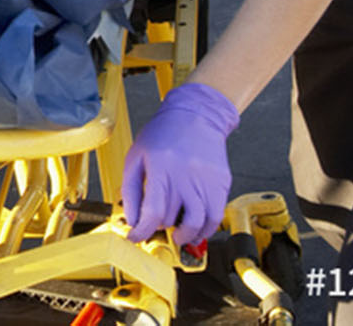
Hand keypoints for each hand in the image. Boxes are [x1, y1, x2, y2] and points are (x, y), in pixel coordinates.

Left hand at [123, 81, 238, 246]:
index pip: (152, 212)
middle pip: (172, 218)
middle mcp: (185, 175)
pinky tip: (195, 228)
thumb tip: (131, 221)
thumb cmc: (163, 134)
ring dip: (184, 236)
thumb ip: (130, 189)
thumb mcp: (136, 156)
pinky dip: (205, 230)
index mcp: (161, 167)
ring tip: (176, 234)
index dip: (142, 231)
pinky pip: (216, 216)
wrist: (196, 115)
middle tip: (155, 227)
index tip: (136, 238)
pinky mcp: (221, 183)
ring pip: (197, 224)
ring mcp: (206, 180)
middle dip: (159, 228)